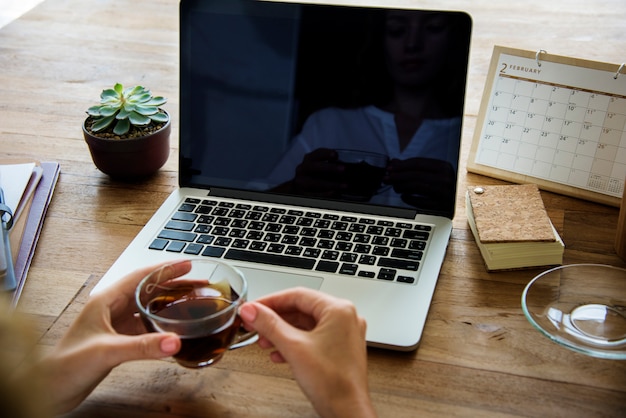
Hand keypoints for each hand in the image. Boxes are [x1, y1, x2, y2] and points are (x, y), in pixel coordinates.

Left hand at [41, 261, 188, 413]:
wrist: (49, 390)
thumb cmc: (65, 366)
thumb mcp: (108, 351)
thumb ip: (142, 347)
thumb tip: (174, 341)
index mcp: (105, 300)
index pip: (141, 276)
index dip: (165, 269)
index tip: (186, 264)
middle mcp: (111, 309)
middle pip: (148, 289)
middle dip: (173, 284)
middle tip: (197, 282)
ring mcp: (115, 324)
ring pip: (148, 306)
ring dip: (169, 302)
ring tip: (191, 300)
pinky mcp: (118, 340)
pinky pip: (146, 325)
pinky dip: (162, 323)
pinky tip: (174, 327)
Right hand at [239, 287, 375, 417]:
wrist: (347, 412)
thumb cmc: (332, 382)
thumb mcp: (293, 347)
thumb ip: (269, 325)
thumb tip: (251, 310)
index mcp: (339, 309)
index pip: (298, 295)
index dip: (271, 301)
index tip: (252, 308)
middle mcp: (345, 317)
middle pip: (301, 309)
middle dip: (275, 319)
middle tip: (254, 324)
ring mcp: (344, 333)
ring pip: (306, 324)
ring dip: (282, 332)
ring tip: (264, 341)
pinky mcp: (340, 348)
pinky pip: (313, 337)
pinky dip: (294, 342)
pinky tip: (279, 353)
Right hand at [288, 148, 346, 196]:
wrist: (299, 187)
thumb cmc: (315, 174)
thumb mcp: (321, 166)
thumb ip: (331, 164)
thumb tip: (350, 167)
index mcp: (309, 159)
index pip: (317, 154)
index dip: (326, 153)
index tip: (336, 155)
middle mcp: (302, 169)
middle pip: (314, 167)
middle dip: (329, 167)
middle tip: (343, 169)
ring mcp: (301, 182)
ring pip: (315, 183)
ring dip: (331, 184)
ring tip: (344, 186)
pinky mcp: (303, 194)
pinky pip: (315, 195)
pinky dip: (325, 194)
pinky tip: (335, 193)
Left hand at [384, 157, 455, 209]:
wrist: (460, 202)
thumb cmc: (441, 185)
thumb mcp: (431, 173)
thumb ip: (413, 167)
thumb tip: (394, 162)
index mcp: (444, 166)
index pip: (417, 163)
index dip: (401, 165)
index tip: (389, 168)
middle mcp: (446, 178)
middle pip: (415, 174)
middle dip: (398, 176)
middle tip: (387, 178)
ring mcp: (445, 193)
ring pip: (416, 186)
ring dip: (401, 186)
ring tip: (395, 187)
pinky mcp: (442, 206)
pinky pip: (420, 202)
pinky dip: (409, 199)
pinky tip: (403, 196)